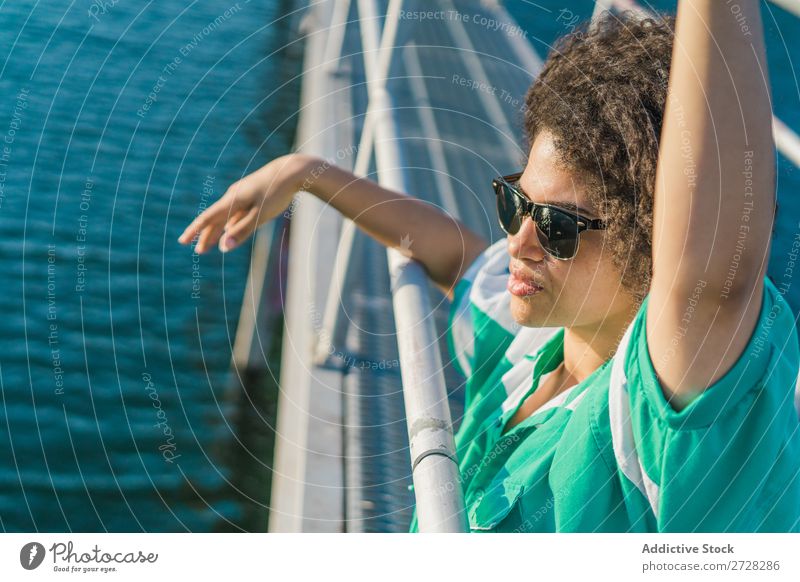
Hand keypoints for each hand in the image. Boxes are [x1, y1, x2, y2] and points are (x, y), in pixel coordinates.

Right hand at [178, 153, 307, 252]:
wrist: (291, 171)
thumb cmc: (276, 193)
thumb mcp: (260, 215)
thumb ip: (242, 231)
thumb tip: (223, 248)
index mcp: (232, 201)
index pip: (208, 218)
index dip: (195, 231)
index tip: (182, 241)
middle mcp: (233, 196)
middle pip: (216, 219)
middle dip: (206, 236)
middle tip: (198, 251)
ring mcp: (241, 194)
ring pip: (225, 216)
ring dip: (217, 231)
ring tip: (210, 244)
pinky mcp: (250, 194)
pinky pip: (235, 212)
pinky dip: (229, 223)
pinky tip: (229, 229)